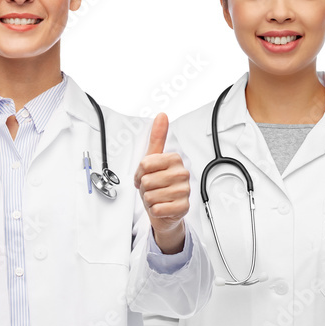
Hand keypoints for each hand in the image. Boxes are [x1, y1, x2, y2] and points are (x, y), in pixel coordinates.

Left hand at [135, 114, 189, 253]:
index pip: (145, 164)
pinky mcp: (183, 207)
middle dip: (144, 187)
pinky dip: (154, 210)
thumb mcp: (153, 159)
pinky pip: (157, 208)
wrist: (165, 209)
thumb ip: (157, 137)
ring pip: (151, 195)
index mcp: (174, 159)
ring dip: (149, 199)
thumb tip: (162, 115)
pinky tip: (161, 207)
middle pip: (147, 180)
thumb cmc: (157, 184)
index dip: (140, 173)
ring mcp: (185, 191)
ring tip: (157, 197)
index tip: (145, 175)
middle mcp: (182, 174)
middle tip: (152, 188)